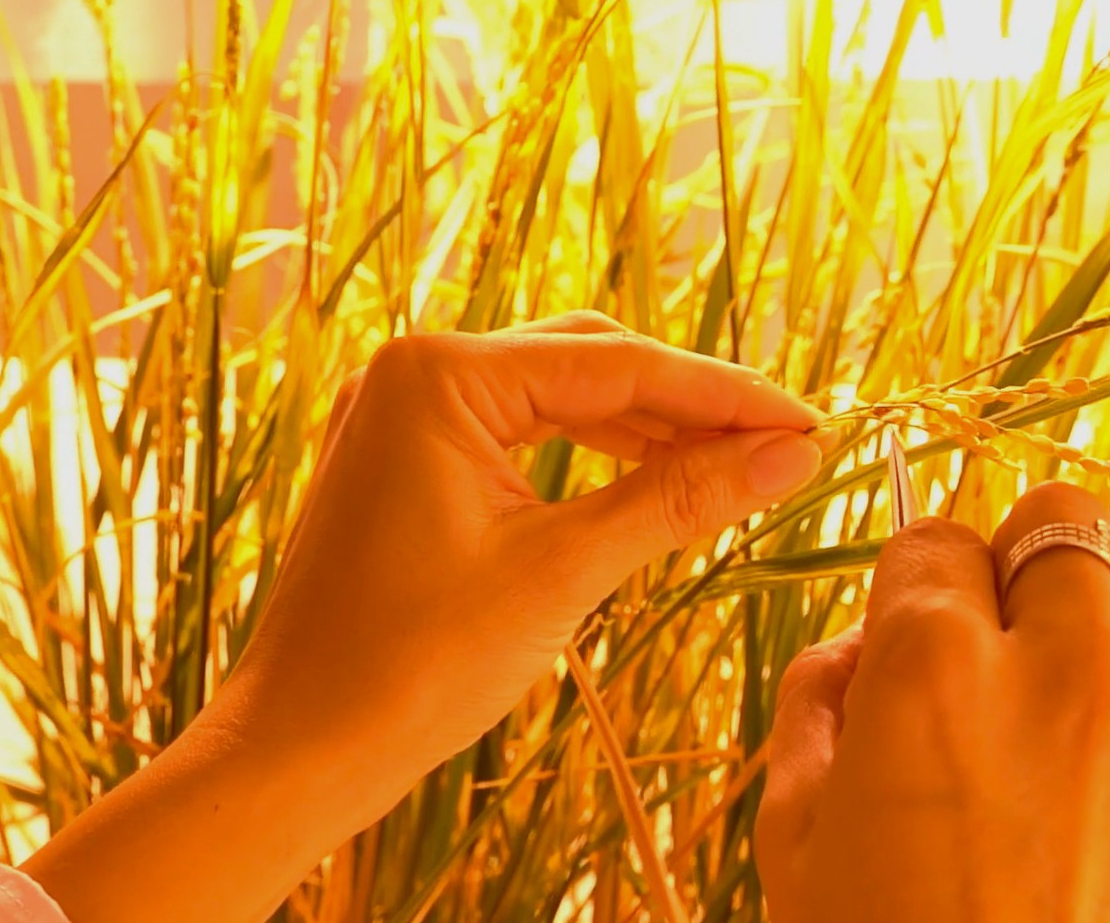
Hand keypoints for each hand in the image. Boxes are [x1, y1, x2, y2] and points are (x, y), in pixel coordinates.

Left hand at [232, 311, 824, 780]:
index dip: (726, 396)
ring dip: (650, 425)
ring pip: (561, 393)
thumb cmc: (414, 664)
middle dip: (693, 401)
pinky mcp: (410, 456)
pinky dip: (594, 451)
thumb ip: (681, 499)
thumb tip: (790, 456)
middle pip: (593, 362)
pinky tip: (656, 474)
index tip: (809, 423)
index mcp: (441, 374)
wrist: (300, 747)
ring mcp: (407, 411)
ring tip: (738, 459)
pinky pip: (524, 429)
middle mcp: (418, 369)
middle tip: (785, 441)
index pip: (620, 366)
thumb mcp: (565, 572)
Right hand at [756, 482, 1109, 922]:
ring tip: (1068, 679)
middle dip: (1014, 562)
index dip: (910, 587)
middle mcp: (1066, 670)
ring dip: (1105, 601)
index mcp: (936, 672)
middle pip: (1060, 520)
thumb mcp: (798, 840)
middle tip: (994, 633)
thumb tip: (857, 648)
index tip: (911, 632)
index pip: (932, 540)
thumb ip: (816, 707)